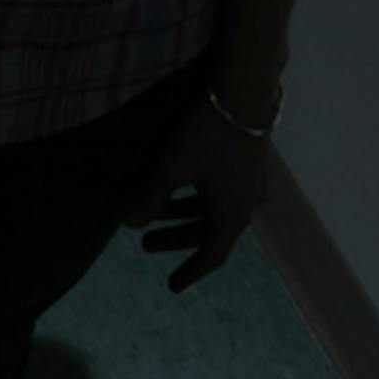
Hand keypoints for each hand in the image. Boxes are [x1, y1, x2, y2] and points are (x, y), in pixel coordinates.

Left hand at [122, 96, 270, 294]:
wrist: (243, 93)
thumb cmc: (206, 133)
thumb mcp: (172, 166)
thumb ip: (151, 198)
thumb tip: (129, 226)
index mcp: (231, 215)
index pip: (211, 256)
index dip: (190, 271)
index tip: (171, 285)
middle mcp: (246, 206)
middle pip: (208, 234)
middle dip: (175, 240)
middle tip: (145, 245)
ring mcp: (249, 186)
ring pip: (212, 212)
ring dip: (182, 217)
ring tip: (150, 214)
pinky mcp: (247, 166)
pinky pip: (219, 196)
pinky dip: (195, 200)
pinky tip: (174, 188)